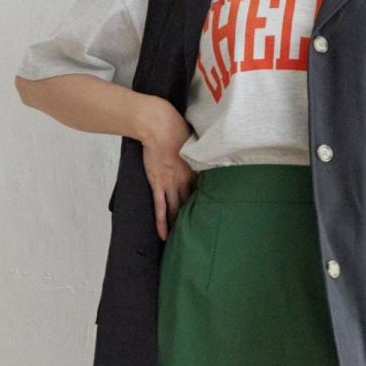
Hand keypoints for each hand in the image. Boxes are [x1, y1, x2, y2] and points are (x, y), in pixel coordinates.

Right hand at [136, 95, 196, 239]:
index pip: (201, 191)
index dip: (204, 202)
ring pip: (176, 209)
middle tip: (198, 232)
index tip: (208, 212)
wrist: (160, 127)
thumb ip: (196, 151)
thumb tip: (203, 149)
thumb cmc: (176, 129)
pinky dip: (162, 223)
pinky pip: (160, 209)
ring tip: (181, 238)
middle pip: (190, 203)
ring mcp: (170, 185)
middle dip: (193, 217)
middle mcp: (185, 181)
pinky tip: (164, 235)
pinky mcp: (158, 185)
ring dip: (178, 223)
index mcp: (194, 170)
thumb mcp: (192, 142)